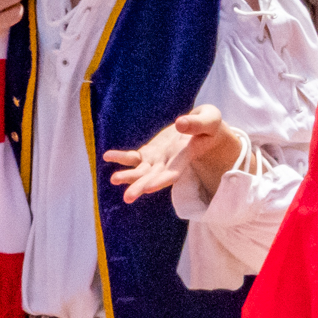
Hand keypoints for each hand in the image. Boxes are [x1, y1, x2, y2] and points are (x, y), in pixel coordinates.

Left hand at [102, 105, 244, 203]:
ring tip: (113, 180)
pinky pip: (133, 158)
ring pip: (141, 171)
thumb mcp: (210, 120)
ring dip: (128, 176)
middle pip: (154, 177)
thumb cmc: (210, 124)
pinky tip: (107, 156)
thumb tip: (179, 124)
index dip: (161, 180)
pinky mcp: (150, 153)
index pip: (173, 173)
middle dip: (140, 187)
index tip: (148, 188)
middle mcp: (170, 162)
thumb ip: (197, 124)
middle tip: (128, 198)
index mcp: (185, 157)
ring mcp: (159, 159)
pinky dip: (121, 157)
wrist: (203, 129)